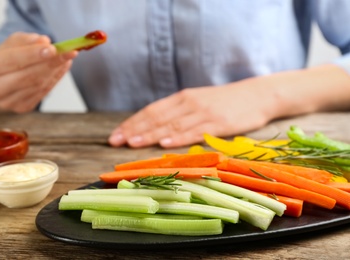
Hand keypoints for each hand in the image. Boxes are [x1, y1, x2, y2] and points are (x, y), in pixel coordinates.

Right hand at [0, 32, 77, 112]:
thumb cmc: (4, 60)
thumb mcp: (10, 45)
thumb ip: (25, 41)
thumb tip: (43, 41)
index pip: (10, 60)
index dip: (32, 55)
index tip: (52, 48)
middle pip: (27, 76)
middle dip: (50, 63)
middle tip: (68, 52)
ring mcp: (7, 102)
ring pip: (37, 85)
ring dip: (56, 70)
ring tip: (67, 56)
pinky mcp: (21, 108)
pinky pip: (43, 92)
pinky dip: (55, 78)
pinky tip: (62, 67)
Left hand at [108, 78, 276, 147]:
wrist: (257, 94)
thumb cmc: (225, 101)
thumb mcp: (198, 102)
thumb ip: (178, 112)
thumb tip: (154, 128)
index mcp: (182, 98)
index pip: (151, 110)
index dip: (132, 123)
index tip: (115, 134)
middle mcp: (189, 103)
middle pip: (156, 117)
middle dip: (133, 130)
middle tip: (114, 141)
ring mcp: (203, 113)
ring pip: (171, 125)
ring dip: (150, 134)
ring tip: (131, 143)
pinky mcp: (218, 123)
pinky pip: (194, 132)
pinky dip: (178, 137)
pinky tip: (164, 143)